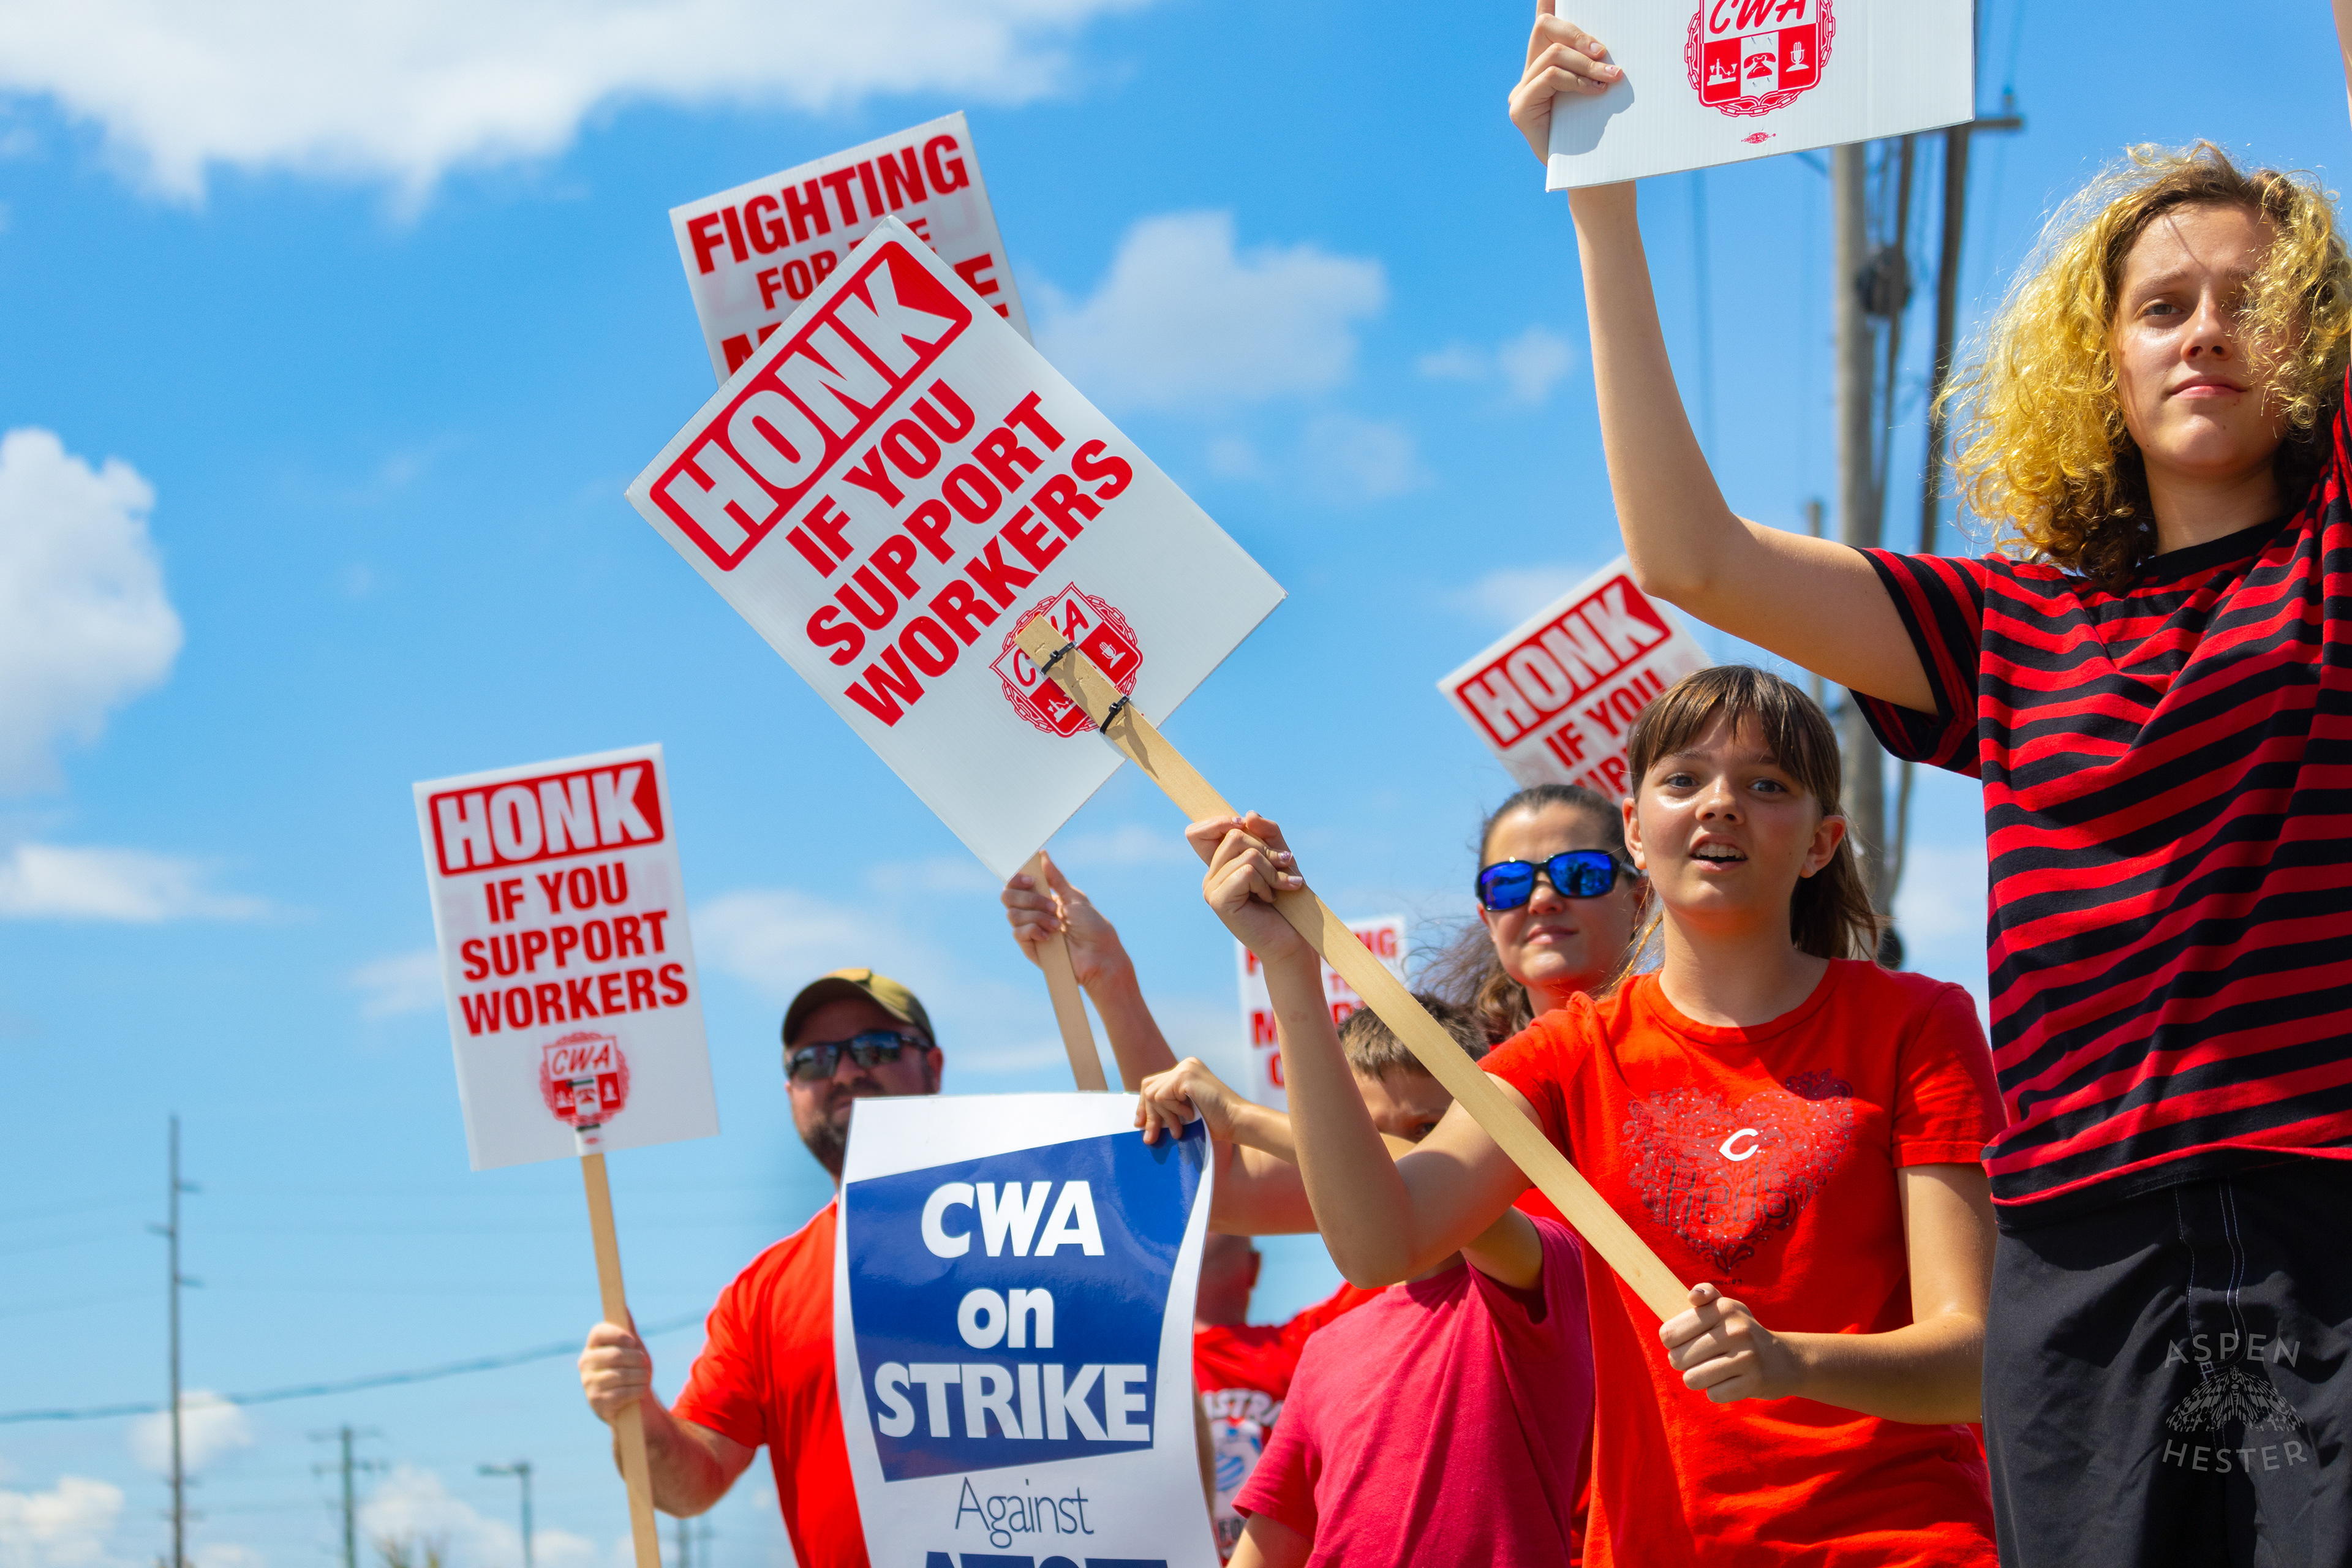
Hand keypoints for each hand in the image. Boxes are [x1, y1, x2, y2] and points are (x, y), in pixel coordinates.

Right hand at [579, 1320, 651, 1422]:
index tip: (633, 1341)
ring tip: (645, 1378)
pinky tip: (640, 1391)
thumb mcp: (633, 1348)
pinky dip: (637, 1391)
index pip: (598, 1332)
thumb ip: (628, 1329)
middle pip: (614, 1355)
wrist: (634, 1403)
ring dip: (639, 1376)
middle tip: (645, 1363)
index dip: (617, 1335)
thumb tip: (624, 1307)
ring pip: (620, 1375)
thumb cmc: (633, 1370)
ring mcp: (588, 1384)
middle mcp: (585, 1363)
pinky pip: (621, 1393)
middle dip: (636, 1359)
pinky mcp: (596, 1403)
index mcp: (592, 1346)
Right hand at [1002, 852, 1133, 988]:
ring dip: (1036, 916)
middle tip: (1051, 905)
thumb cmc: (1093, 927)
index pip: (1017, 885)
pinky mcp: (1029, 948)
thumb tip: (1042, 855)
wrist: (1099, 955)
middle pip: (1008, 897)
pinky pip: (1017, 933)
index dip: (1017, 879)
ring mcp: (1030, 930)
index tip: (1032, 880)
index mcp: (1043, 898)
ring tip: (1057, 925)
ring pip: (1012, 914)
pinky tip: (1048, 936)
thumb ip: (1055, 878)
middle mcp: (1033, 913)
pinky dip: (1032, 930)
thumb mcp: (1075, 897)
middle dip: (1028, 898)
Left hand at [1137, 1057, 1250, 1144]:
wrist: (1237, 1121)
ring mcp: (1185, 1068)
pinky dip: (1172, 1112)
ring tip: (1179, 1129)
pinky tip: (1189, 1117)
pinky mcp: (1184, 1076)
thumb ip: (1168, 1108)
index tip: (1140, 1124)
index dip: (1144, 1105)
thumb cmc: (1216, 1121)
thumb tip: (1141, 1121)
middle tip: (1149, 1136)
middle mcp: (1185, 1065)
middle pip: (1148, 1086)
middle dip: (1147, 1113)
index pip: (1154, 1084)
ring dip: (1164, 1117)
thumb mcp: (1185, 1112)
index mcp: (1187, 1070)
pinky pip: (1161, 1098)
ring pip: (1152, 1094)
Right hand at [1185, 813, 1314, 967]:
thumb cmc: (1288, 900)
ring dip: (1272, 869)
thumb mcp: (1280, 857)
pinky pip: (1246, 872)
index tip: (1243, 824)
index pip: (1196, 833)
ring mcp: (1211, 890)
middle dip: (1267, 848)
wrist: (1294, 940)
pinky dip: (1266, 882)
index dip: (1218, 821)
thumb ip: (1267, 833)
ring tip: (1281, 887)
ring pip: (1245, 853)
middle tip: (1284, 866)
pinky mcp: (1219, 902)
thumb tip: (1247, 816)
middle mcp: (1211, 877)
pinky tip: (1270, 898)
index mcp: (1220, 865)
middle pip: (1233, 835)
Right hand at [1509, 0, 1622, 162]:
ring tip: (1610, 78)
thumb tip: (1610, 37)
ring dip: (1586, 64)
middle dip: (1578, 33)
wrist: (1594, 175)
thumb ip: (1595, 62)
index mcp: (1547, 66)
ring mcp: (1521, 92)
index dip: (1547, 1)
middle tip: (1603, 52)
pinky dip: (1576, 80)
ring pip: (1552, 54)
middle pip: (1545, 28)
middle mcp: (1529, 75)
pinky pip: (1549, 77)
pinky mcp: (1519, 108)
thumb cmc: (1602, 132)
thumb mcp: (1600, 87)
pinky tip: (1595, 91)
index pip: (1545, 24)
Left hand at [1659, 1283, 1803, 1403]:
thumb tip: (1693, 1296)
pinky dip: (1716, 1391)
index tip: (1682, 1342)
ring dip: (1697, 1379)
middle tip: (1699, 1358)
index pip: (1669, 1333)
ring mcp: (1747, 1357)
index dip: (1670, 1342)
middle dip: (1683, 1362)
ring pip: (1692, 1379)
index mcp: (1723, 1309)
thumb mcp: (1727, 1307)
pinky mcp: (1754, 1382)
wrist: (1786, 1359)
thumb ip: (1705, 1294)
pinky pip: (1714, 1394)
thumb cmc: (1743, 1332)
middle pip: (1677, 1358)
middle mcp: (1736, 1330)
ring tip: (1710, 1371)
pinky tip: (1728, 1381)